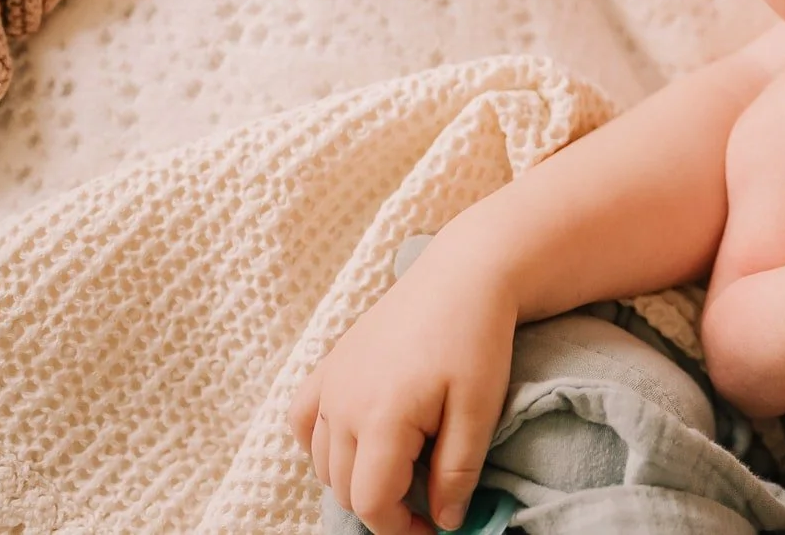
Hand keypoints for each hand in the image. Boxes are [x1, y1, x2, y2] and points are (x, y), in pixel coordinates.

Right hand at [289, 249, 515, 534]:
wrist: (464, 274)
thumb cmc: (477, 338)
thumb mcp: (480, 409)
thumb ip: (457, 471)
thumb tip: (444, 520)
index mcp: (380, 418)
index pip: (372, 502)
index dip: (401, 528)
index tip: (433, 526)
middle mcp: (342, 403)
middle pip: (345, 487)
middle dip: (383, 504)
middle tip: (426, 495)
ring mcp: (329, 383)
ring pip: (323, 461)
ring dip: (356, 476)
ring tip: (403, 465)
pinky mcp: (328, 365)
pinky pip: (304, 422)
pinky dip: (322, 444)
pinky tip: (355, 442)